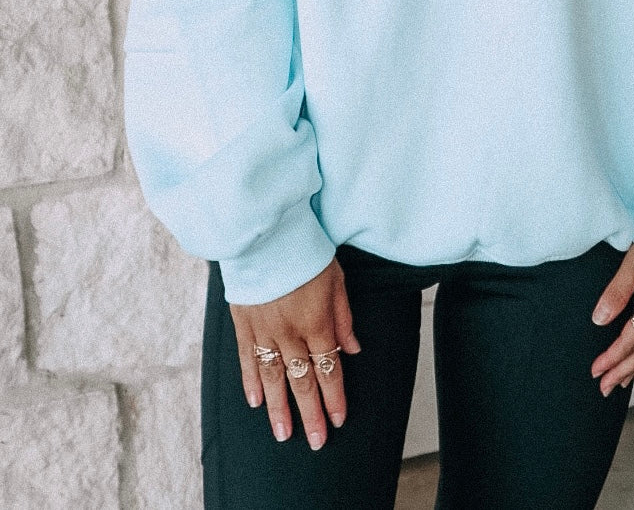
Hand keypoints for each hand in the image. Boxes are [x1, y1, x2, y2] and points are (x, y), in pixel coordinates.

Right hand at [229, 256, 361, 448]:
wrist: (265, 230)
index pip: (330, 368)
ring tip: (283, 434)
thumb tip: (352, 349)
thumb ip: (343, 317)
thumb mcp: (336, 279)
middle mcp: (290, 332)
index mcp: (317, 321)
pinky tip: (255, 401)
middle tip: (315, 442)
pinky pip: (247, 359)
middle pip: (302, 380)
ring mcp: (264, 329)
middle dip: (311, 414)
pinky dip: (251, 381)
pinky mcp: (243, 322)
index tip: (338, 420)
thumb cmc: (306, 250)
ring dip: (279, 409)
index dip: (334, 397)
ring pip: (273, 378)